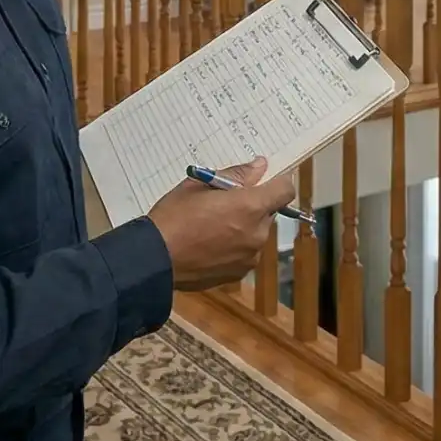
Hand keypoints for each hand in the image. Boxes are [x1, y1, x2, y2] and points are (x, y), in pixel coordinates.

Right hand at [146, 157, 296, 291]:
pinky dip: (235, 246)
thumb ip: (235, 175)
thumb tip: (259, 167)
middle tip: (224, 202)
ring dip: (244, 226)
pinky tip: (210, 245)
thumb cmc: (174, 216)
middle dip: (253, 205)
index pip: (285, 190)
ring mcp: (249, 257)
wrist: (155, 260)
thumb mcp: (199, 185)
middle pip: (269, 212)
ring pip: (257, 233)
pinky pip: (245, 252)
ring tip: (212, 226)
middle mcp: (257, 234)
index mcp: (250, 207)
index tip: (263, 180)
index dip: (277, 182)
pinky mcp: (239, 274)